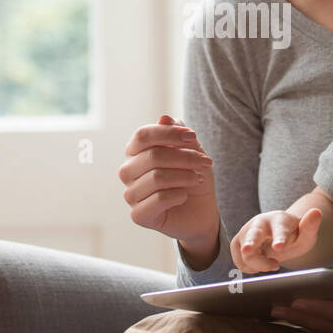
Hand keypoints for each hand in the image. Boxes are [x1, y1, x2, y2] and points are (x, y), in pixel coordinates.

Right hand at [118, 114, 217, 247]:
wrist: (201, 211)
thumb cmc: (192, 177)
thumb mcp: (191, 151)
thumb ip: (177, 135)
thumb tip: (164, 118)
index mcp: (135, 152)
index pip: (142, 135)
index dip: (169, 133)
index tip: (193, 136)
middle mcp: (127, 171)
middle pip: (152, 155)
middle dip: (185, 157)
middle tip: (205, 162)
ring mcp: (130, 194)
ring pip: (157, 177)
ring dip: (185, 176)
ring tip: (198, 178)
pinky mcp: (139, 215)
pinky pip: (159, 199)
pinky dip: (179, 195)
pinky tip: (184, 195)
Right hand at [231, 208, 321, 272]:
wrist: (279, 235)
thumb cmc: (294, 235)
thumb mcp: (307, 234)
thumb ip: (311, 226)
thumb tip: (316, 212)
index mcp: (279, 219)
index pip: (280, 229)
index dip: (279, 238)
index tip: (279, 247)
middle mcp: (260, 222)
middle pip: (253, 234)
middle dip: (250, 243)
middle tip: (247, 251)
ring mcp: (247, 231)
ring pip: (247, 254)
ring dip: (259, 265)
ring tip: (274, 263)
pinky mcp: (238, 241)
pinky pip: (239, 260)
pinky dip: (249, 267)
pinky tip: (260, 264)